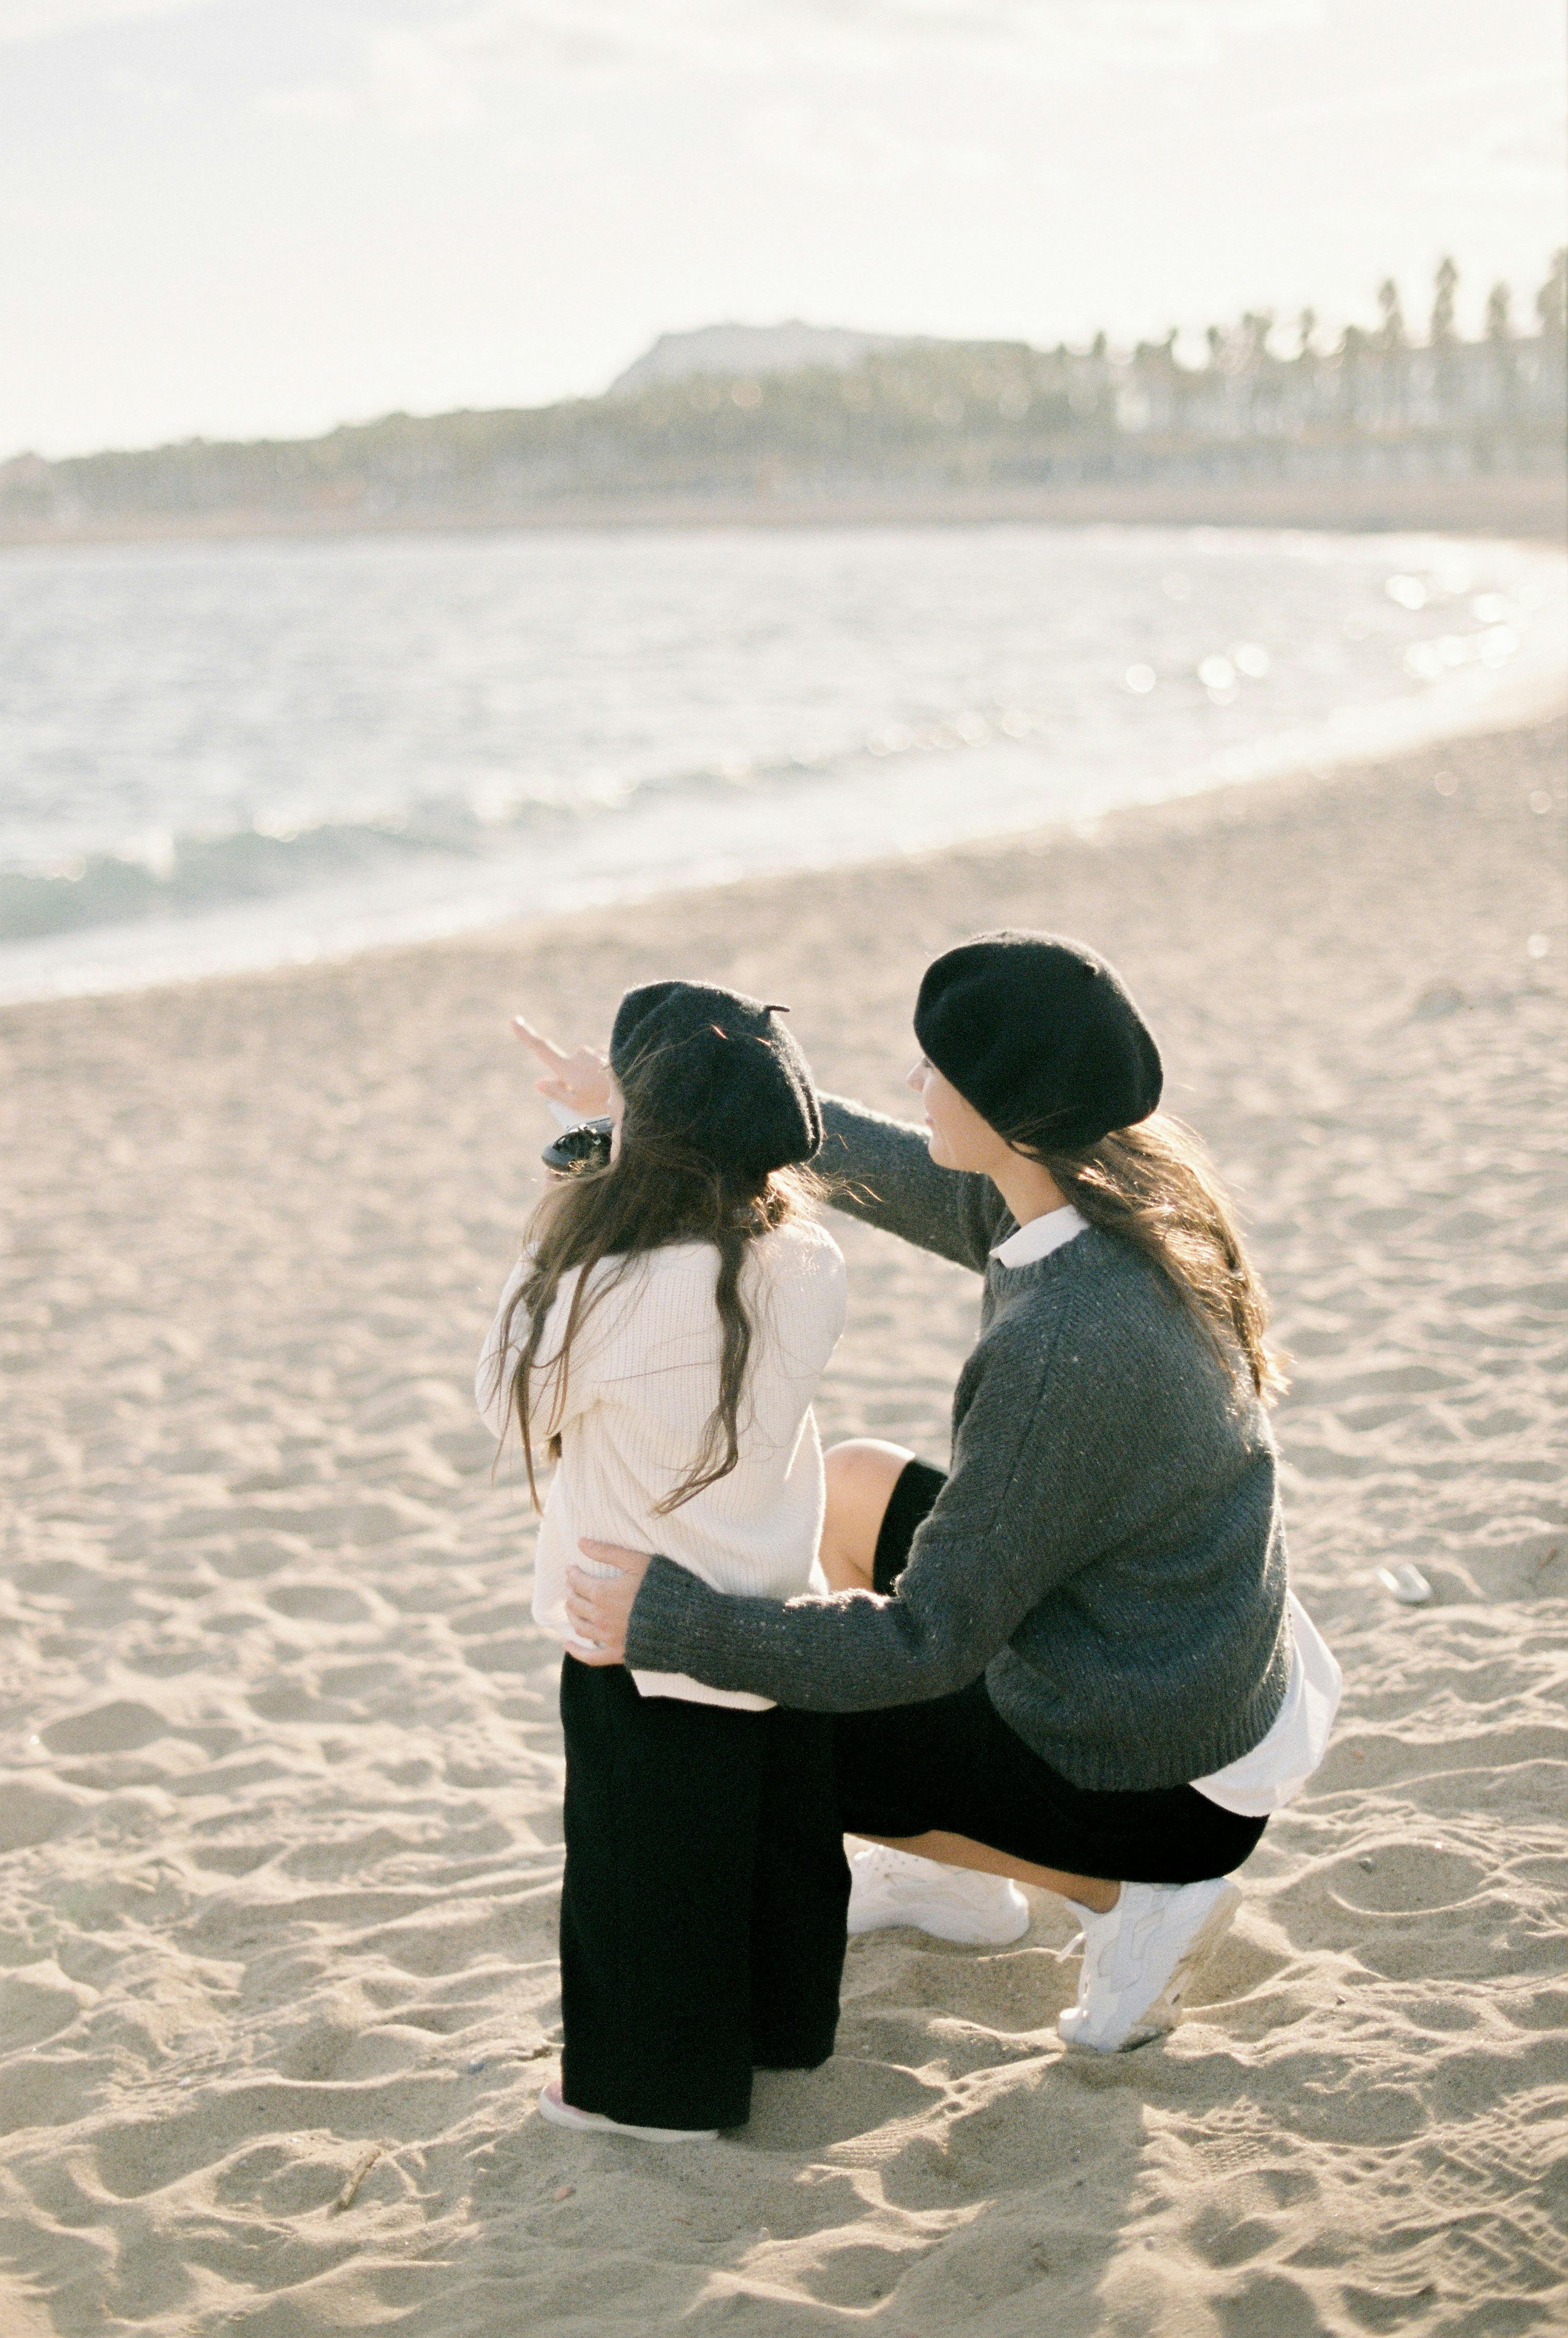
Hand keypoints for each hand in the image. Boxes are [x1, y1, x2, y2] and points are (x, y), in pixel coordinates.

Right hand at [512, 1016, 611, 1117]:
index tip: (515, 1020)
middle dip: (573, 1078)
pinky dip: (605, 1072)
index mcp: (568, 1068)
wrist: (638, 1091)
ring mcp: (596, 1051)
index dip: (526, 1035)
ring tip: (606, 1094)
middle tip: (587, 1099)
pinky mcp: (612, 1050)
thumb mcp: (576, 1105)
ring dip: (592, 1076)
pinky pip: (602, 1061)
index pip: (541, 1049)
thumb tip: (539, 1082)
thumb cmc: (604, 1103)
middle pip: (569, 1065)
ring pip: (587, 1064)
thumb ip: (556, 1092)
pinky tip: (615, 1084)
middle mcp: (580, 1054)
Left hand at [564, 1540, 652, 1665]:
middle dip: (571, 1592)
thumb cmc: (663, 1586)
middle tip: (571, 1585)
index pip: (578, 1582)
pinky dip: (576, 1651)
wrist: (686, 1621)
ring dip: (571, 1614)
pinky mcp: (618, 1654)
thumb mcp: (637, 1561)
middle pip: (575, 1604)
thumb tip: (581, 1542)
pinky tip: (568, 1644)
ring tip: (570, 1606)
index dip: (572, 1574)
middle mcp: (600, 1617)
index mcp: (602, 1593)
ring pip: (579, 1626)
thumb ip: (608, 1552)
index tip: (571, 1569)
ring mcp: (608, 1638)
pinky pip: (590, 1657)